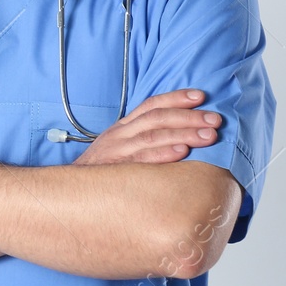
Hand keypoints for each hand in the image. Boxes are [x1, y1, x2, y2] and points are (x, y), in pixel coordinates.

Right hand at [74, 88, 221, 165]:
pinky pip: (142, 159)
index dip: (176, 98)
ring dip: (184, 134)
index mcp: (124, 127)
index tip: (200, 96)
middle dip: (189, 117)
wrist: (71, 189)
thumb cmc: (103, 170)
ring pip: (154, 135)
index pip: (152, 105)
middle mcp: (121, 134)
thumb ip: (143, 140)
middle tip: (215, 120)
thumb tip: (181, 139)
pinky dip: (163, 154)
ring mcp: (118, 150)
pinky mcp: (116, 168)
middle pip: (158, 117)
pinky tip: (182, 154)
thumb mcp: (119, 148)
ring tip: (209, 136)